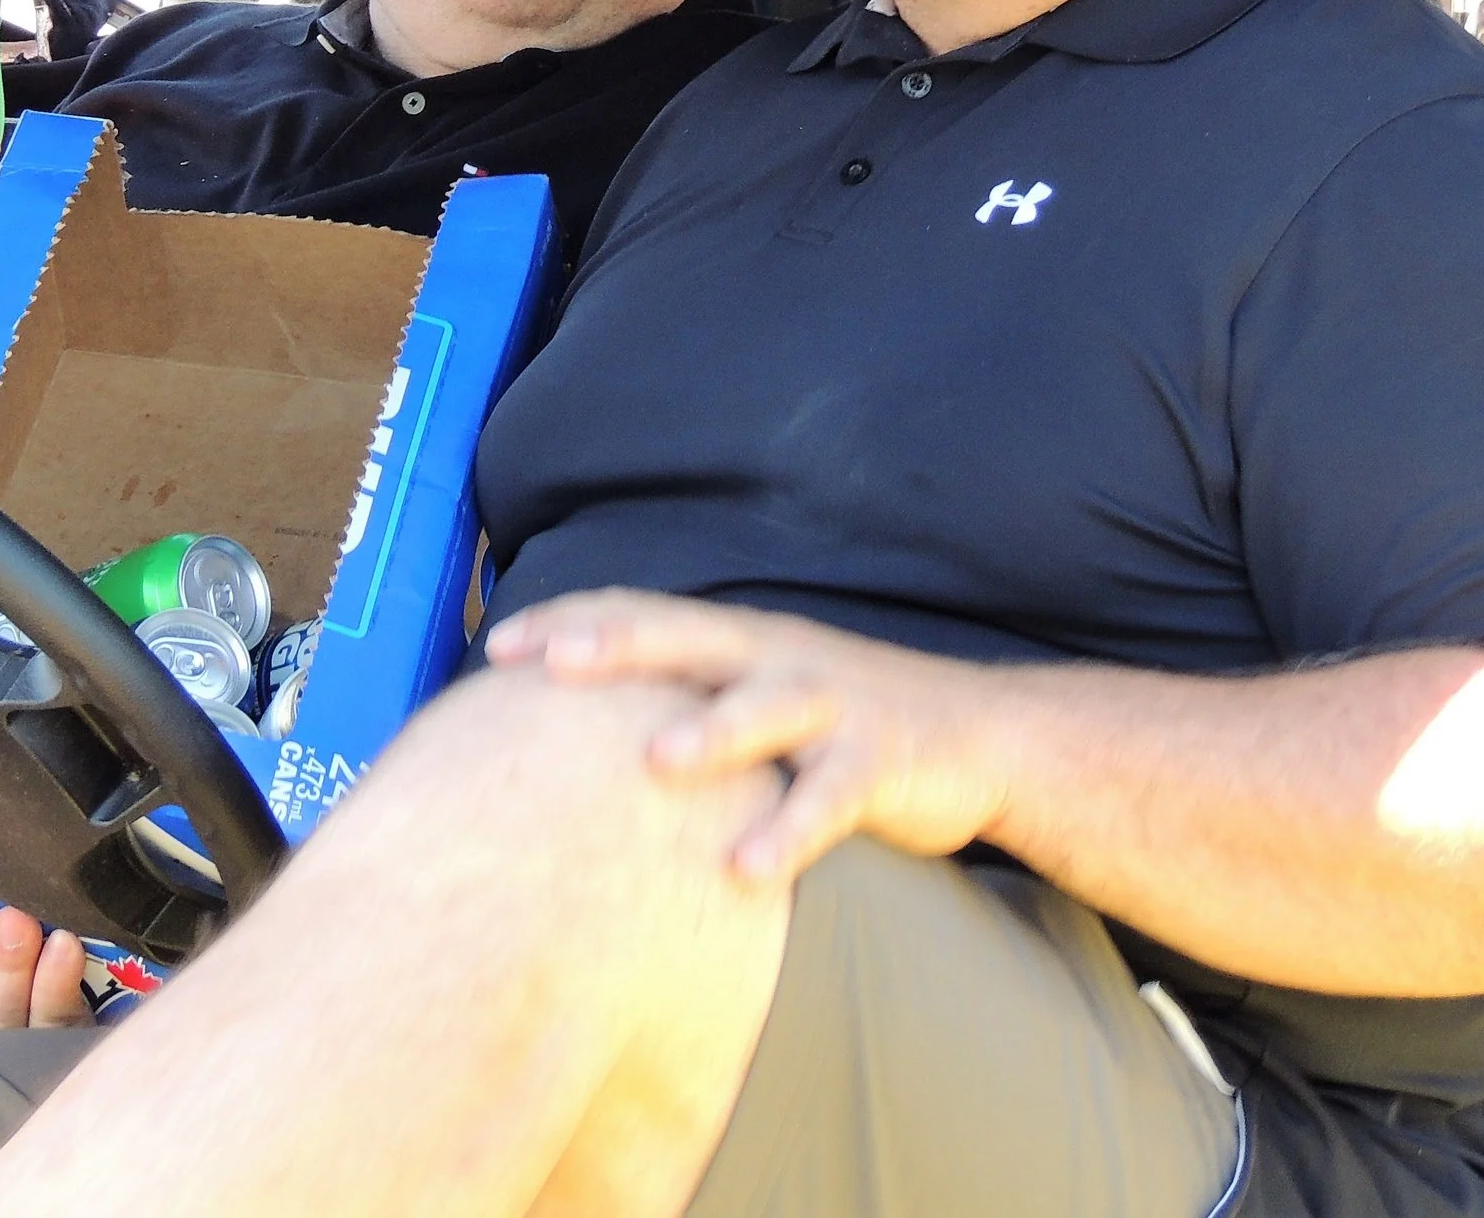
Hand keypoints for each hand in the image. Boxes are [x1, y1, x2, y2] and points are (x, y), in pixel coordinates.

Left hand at [485, 591, 1008, 887]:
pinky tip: (747, 870)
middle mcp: (780, 657)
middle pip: (692, 637)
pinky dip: (791, 832)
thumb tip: (577, 730)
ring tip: (656, 762)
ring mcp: (834, 706)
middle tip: (552, 663)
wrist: (984, 734)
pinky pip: (830, 799)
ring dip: (713, 732)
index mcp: (741, 640)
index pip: (643, 613)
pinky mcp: (882, 762)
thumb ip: (687, 696)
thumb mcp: (760, 692)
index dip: (573, 622)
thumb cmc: (841, 722)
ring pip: (768, 707)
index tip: (498, 646)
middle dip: (621, 645)